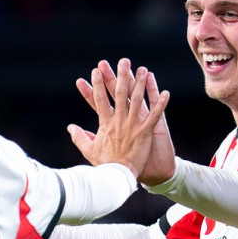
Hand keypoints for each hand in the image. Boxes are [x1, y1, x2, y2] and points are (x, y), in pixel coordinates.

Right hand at [70, 58, 169, 178]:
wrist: (118, 177)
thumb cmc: (105, 165)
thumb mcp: (89, 150)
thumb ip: (80, 137)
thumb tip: (71, 127)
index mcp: (105, 123)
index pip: (100, 99)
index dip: (98, 84)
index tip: (96, 70)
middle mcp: (119, 121)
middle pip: (119, 94)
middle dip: (120, 76)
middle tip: (122, 61)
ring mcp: (132, 126)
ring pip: (137, 100)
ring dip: (141, 84)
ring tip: (143, 69)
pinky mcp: (145, 133)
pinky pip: (155, 116)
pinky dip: (161, 104)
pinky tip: (166, 93)